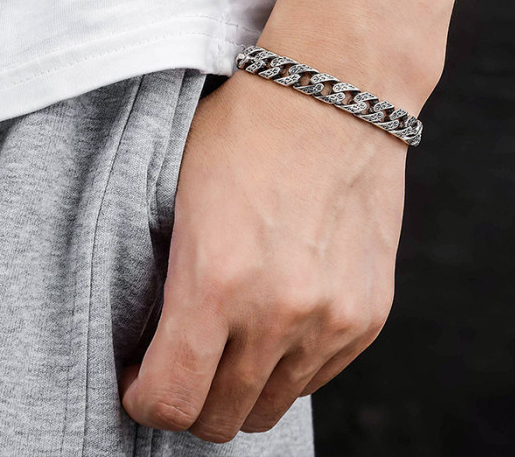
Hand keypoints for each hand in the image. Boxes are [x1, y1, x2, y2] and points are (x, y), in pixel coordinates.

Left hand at [119, 67, 407, 441]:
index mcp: (216, 283)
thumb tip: (165, 342)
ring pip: (273, 404)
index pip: (169, 401)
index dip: (146, 399)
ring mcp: (333, 317)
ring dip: (245, 386)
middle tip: (188, 361)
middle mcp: (280, 314)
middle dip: (193, 401)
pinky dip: (292, 363)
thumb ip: (175, 288)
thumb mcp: (185, 200)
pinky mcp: (370, 311)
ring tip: (237, 339)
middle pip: (223, 418)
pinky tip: (281, 319)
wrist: (336, 96)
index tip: (144, 378)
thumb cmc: (251, 134)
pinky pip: (319, 375)